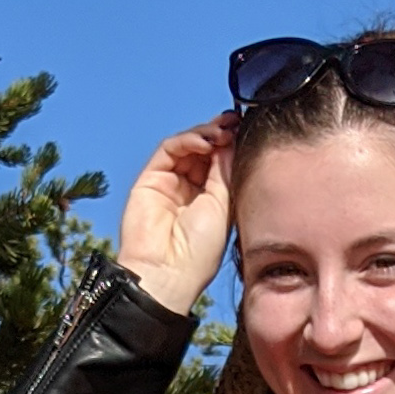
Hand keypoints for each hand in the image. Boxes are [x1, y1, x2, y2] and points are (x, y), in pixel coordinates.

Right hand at [115, 117, 235, 316]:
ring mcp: (169, 183)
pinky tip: (204, 142)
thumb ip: (225, 171)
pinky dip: (187, 140)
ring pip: (187, 146)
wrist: (168, 271)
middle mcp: (189, 190)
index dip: (231, 145)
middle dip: (220, 134)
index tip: (244, 129)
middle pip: (204, 150)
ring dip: (205, 134)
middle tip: (234, 122)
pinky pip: (168, 150)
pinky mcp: (150, 179)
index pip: (220, 163)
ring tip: (221, 133)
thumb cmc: (200, 252)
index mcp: (211, 201)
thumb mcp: (223, 205)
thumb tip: (231, 139)